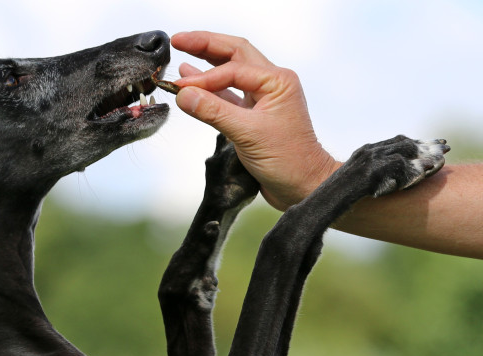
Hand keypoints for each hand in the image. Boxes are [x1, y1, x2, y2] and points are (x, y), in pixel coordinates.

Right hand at [170, 31, 338, 209]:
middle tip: (178, 40)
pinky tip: (192, 84)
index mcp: (277, 81)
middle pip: (234, 54)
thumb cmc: (289, 160)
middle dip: (205, 45)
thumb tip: (184, 94)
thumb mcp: (249, 134)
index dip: (204, 77)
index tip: (180, 86)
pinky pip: (228, 95)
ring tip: (181, 54)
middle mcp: (272, 84)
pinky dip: (209, 89)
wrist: (304, 187)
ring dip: (206, 64)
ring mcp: (262, 99)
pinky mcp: (253, 116)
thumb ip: (214, 111)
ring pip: (230, 72)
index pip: (233, 68)